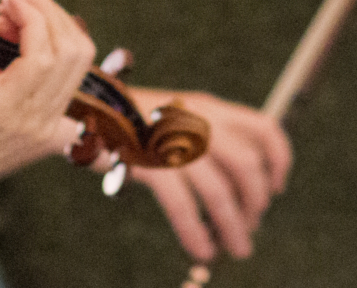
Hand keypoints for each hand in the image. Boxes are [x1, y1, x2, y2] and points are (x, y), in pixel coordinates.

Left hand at [0, 0, 95, 234]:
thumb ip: (2, 82)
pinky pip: (39, 53)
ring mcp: (30, 122)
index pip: (80, 69)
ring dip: (36, 7)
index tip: (13, 20)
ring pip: (66, 48)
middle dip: (47, 10)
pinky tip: (3, 8)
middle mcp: (47, 129)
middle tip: (8, 1)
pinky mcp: (4, 109)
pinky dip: (27, 17)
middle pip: (79, 52)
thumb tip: (11, 40)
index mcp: (45, 129)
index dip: (54, 30)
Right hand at [126, 89, 291, 261]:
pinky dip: (195, 231)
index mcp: (207, 108)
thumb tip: (240, 190)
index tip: (277, 188)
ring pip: (218, 190)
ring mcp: (171, 138)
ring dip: (233, 227)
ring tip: (237, 249)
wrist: (77, 112)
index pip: (263, 128)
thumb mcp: (175, 120)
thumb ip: (206, 140)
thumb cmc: (127, 124)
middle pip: (247, 166)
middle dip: (255, 203)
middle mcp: (196, 119)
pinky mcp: (147, 159)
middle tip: (249, 226)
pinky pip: (181, 203)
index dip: (279, 161)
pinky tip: (201, 249)